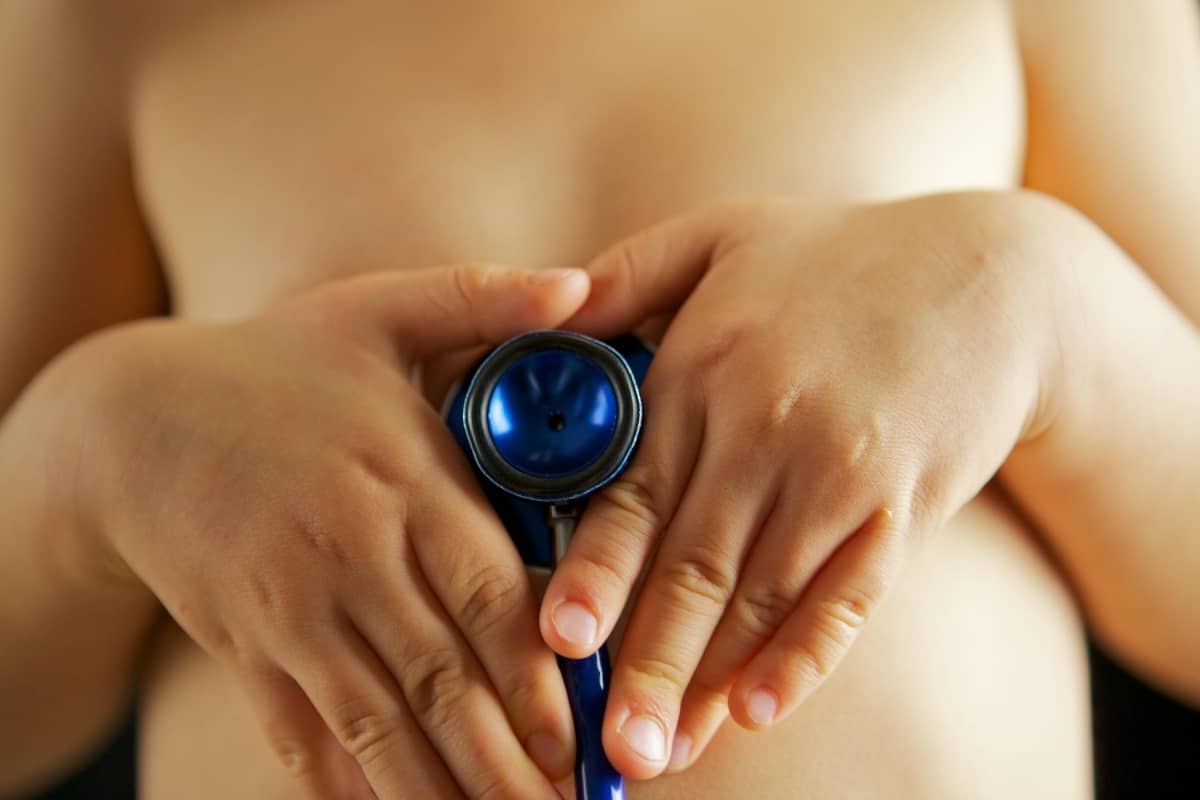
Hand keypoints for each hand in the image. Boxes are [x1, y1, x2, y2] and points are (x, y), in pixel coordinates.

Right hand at [78, 265, 589, 798]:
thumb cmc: (274, 362)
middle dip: (509, 756)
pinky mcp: (251, 647)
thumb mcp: (378, 310)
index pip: (490, 595)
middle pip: (444, 678)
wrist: (131, 420)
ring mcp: (296, 612)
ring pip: (380, 724)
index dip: (541, 671)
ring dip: (441, 787)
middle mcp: (354, 556)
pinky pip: (300, 734)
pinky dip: (345, 786)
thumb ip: (481, 300)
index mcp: (403, 480)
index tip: (588, 729)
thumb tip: (580, 284)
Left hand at [540, 192, 1065, 776]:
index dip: (592, 572)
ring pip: (760, 597)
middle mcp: (762, 431)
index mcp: (701, 372)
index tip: (555, 640)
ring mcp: (836, 474)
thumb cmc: (834, 256)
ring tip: (665, 752)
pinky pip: (848, 598)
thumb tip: (548, 311)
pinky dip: (805, 656)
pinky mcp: (900, 509)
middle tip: (608, 748)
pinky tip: (763, 709)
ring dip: (710, 683)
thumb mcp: (720, 233)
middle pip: (690, 567)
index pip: (631, 493)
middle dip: (645, 663)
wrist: (989, 277)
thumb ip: (625, 273)